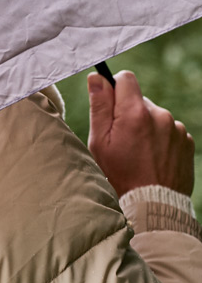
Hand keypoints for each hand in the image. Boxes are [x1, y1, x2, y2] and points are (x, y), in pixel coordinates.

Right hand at [87, 70, 194, 197]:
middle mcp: (159, 114)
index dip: (114, 88)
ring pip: (154, 117)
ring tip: (138, 154)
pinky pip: (168, 131)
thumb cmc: (120, 175)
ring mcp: (176, 127)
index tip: (109, 106)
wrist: (153, 204)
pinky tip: (152, 159)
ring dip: (145, 128)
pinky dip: (159, 140)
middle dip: (128, 114)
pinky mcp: (185, 139)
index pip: (125, 78)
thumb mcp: (100, 143)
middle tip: (121, 141)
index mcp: (135, 112)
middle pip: (139, 100)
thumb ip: (99, 107)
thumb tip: (96, 78)